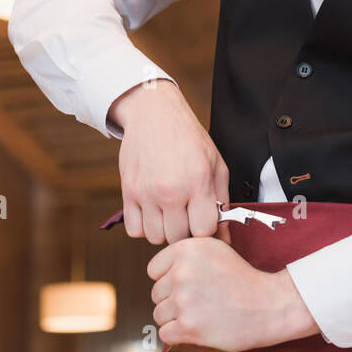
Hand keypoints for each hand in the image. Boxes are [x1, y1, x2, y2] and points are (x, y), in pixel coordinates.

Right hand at [110, 79, 231, 245]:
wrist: (154, 114)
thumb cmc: (189, 138)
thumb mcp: (216, 164)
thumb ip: (222, 201)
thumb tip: (223, 237)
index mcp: (198, 182)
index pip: (204, 231)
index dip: (207, 230)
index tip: (203, 220)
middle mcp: (171, 190)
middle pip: (178, 238)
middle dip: (185, 229)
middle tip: (186, 213)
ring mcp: (147, 192)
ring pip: (155, 238)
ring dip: (163, 229)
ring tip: (169, 211)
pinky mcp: (128, 191)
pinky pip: (134, 230)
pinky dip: (143, 226)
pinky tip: (152, 210)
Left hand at [148, 237, 318, 351]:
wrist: (268, 305)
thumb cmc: (243, 279)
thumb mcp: (216, 249)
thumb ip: (187, 252)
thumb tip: (164, 264)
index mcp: (186, 250)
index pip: (153, 270)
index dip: (169, 278)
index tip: (186, 284)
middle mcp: (181, 273)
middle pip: (156, 293)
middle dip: (173, 299)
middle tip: (199, 301)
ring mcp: (183, 301)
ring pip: (159, 315)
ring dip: (176, 318)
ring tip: (200, 314)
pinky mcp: (188, 327)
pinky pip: (166, 333)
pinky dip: (178, 335)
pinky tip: (197, 328)